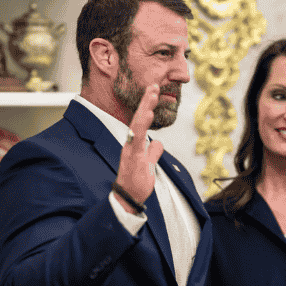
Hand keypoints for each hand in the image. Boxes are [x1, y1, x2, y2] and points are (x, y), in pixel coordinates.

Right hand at [113, 85, 163, 212]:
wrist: (127, 199)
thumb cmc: (135, 183)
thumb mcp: (148, 165)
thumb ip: (152, 153)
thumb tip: (158, 144)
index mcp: (135, 144)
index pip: (141, 121)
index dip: (147, 106)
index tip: (153, 92)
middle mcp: (131, 145)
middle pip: (138, 119)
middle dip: (146, 102)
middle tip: (154, 87)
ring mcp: (131, 151)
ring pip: (136, 127)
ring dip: (143, 111)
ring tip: (150, 98)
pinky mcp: (132, 160)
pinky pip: (137, 142)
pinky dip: (141, 129)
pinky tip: (146, 118)